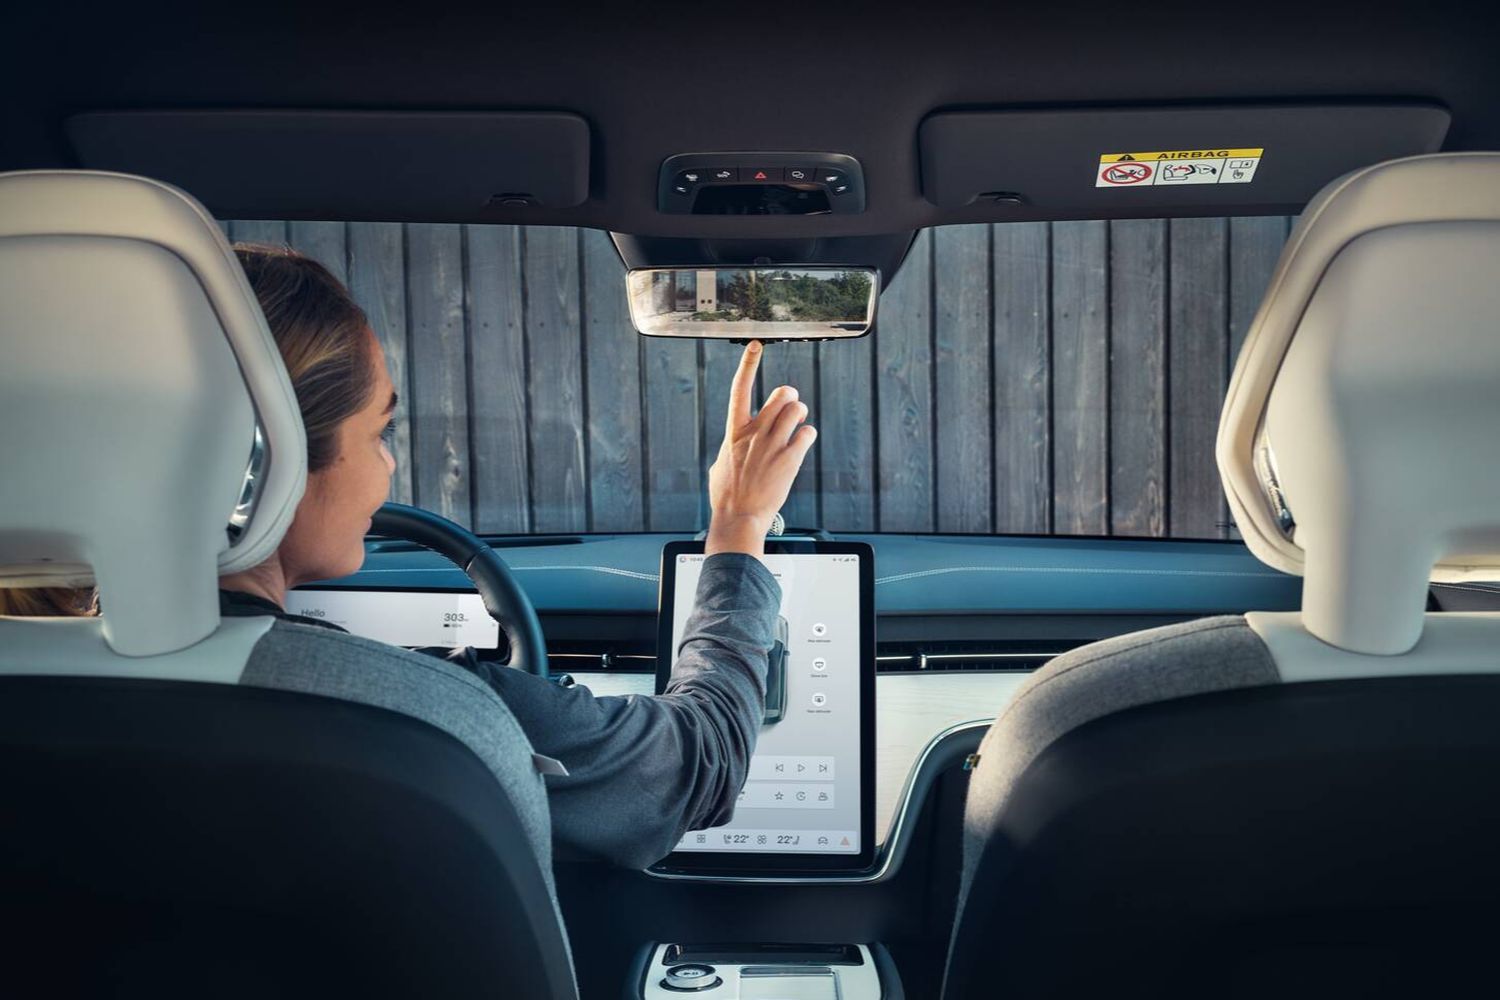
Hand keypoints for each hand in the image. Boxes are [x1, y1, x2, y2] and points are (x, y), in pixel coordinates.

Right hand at [706, 341, 817, 560]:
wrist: (738, 517)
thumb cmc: (726, 496)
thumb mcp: (720, 465)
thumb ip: (731, 448)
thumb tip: (733, 447)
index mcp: (735, 432)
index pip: (739, 389)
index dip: (748, 364)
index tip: (755, 345)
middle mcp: (754, 433)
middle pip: (781, 394)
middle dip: (789, 396)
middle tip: (790, 406)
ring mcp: (773, 445)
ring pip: (797, 409)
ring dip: (800, 413)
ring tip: (797, 425)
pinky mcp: (790, 459)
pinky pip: (807, 433)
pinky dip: (807, 436)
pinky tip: (801, 445)